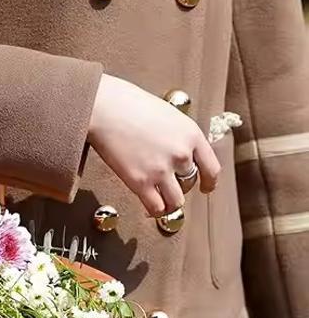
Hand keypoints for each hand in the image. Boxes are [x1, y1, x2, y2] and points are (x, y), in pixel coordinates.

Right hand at [88, 74, 222, 215]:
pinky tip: (149, 209)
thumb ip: (178, 137)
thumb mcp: (167, 116)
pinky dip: (155, 211)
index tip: (205, 188)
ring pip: (176, 201)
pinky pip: (156, 207)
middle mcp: (181, 154)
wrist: (106, 109)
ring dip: (169, 203)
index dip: (209, 182)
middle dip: (180, 188)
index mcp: (191, 135)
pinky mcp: (141, 182)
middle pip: (189, 184)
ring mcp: (161, 170)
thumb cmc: (130, 106)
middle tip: (168, 189)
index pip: (211, 168)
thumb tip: (178, 156)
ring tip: (160, 203)